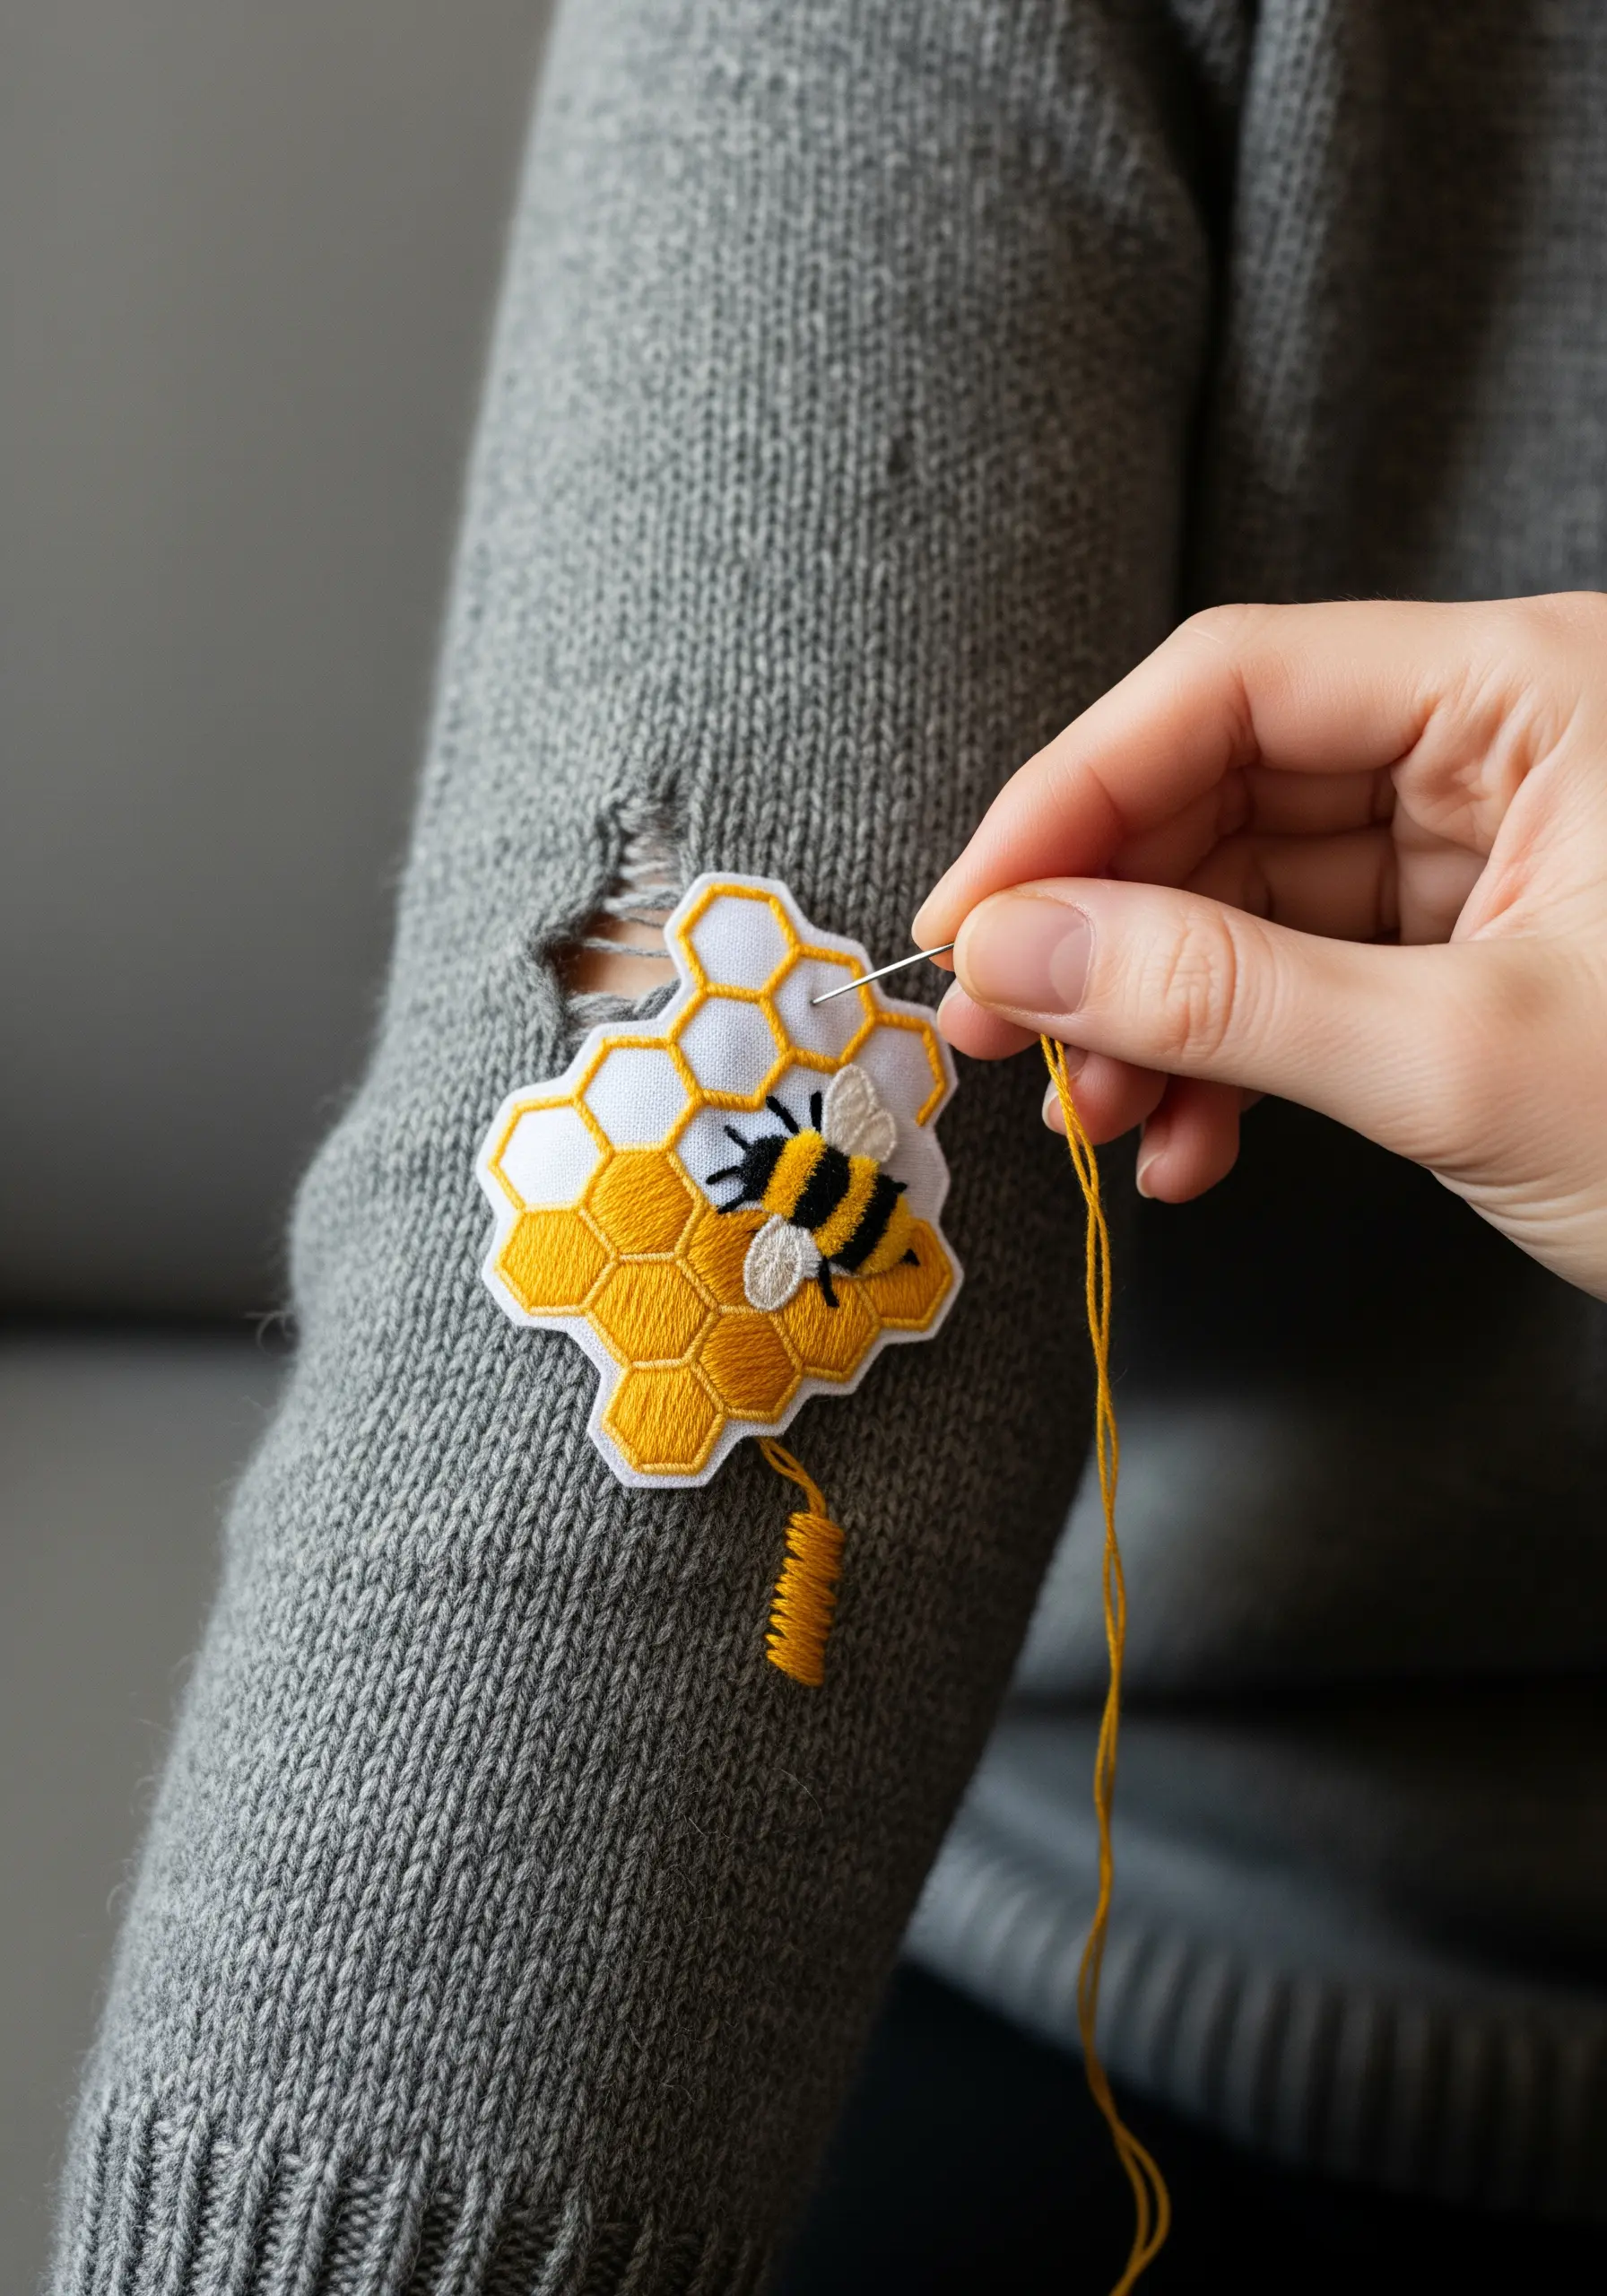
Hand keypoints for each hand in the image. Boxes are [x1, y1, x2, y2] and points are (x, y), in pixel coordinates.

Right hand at [913, 596, 1606, 1299]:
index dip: (1072, 798)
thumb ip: (1220, 996)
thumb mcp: (1461, 1058)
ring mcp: (1490, 852)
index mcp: (1528, 692)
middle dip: (1101, 924)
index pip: (1230, 687)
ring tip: (1100, 1121)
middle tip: (998, 1036)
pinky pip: (1305, 976)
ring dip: (1154, 1013)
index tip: (971, 921)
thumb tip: (1012, 951)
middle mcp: (1501, 745)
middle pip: (1224, 789)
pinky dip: (1230, 1060)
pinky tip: (1189, 1145)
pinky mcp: (1479, 951)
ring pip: (1250, 896)